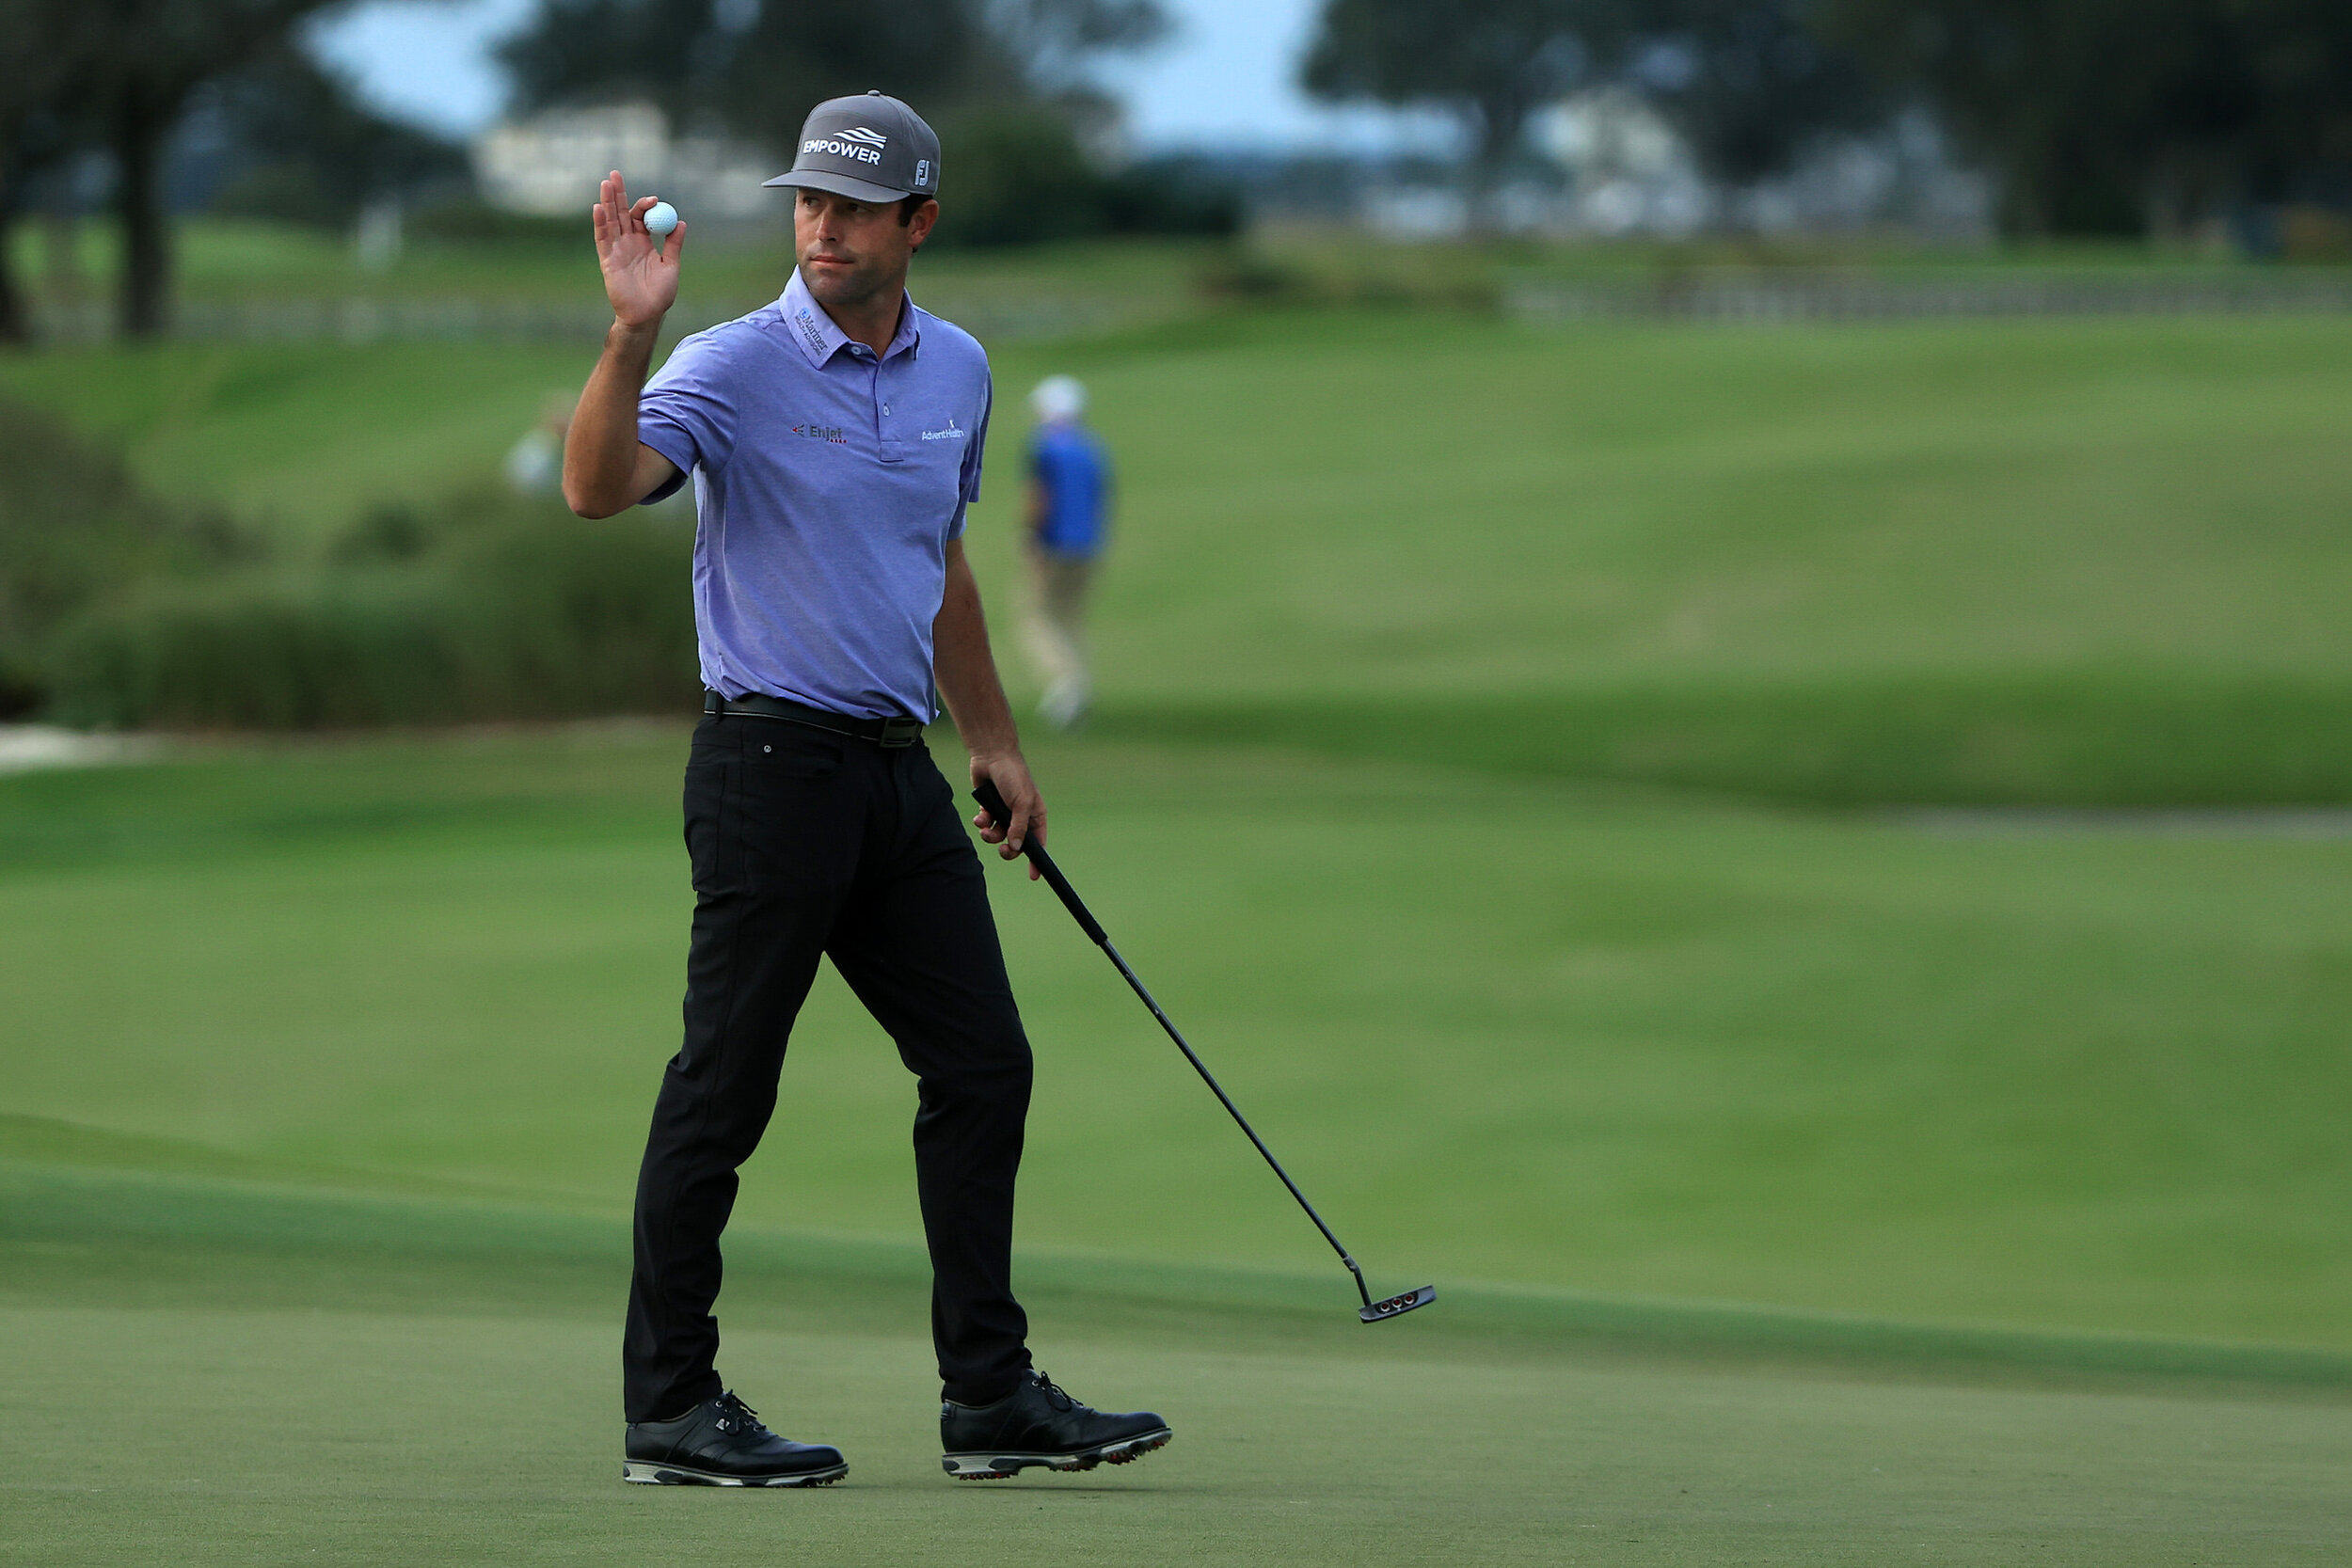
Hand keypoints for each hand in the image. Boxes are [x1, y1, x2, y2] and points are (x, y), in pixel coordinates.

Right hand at [592, 171, 684, 329]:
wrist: (646, 315)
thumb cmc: (660, 295)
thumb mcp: (671, 266)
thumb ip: (674, 245)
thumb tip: (681, 222)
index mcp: (644, 243)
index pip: (640, 218)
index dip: (644, 206)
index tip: (653, 199)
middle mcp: (628, 243)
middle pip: (620, 214)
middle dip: (617, 194)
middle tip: (615, 174)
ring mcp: (616, 250)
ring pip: (610, 221)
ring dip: (607, 202)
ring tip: (606, 183)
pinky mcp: (607, 260)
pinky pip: (602, 239)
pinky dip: (600, 224)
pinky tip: (598, 208)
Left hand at [971, 752, 1044, 880]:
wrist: (991, 756)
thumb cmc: (1013, 776)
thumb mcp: (1020, 804)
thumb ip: (1019, 827)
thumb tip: (1017, 848)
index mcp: (1035, 815)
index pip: (1038, 842)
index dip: (1036, 859)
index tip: (1034, 875)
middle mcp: (1021, 816)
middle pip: (1016, 844)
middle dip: (1008, 849)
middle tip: (1002, 850)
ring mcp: (1004, 812)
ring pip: (997, 836)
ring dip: (990, 836)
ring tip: (985, 828)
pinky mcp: (989, 808)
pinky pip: (985, 825)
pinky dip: (981, 823)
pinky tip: (979, 816)